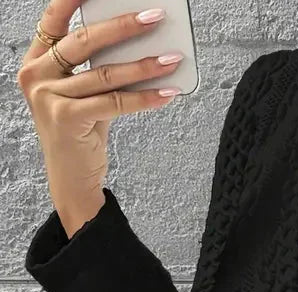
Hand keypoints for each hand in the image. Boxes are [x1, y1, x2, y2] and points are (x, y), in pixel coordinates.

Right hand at [16, 0, 181, 235]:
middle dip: (123, 26)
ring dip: (144, 65)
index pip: (53, 20)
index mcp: (35, 62)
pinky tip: (168, 92)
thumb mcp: (82, 96)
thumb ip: (97, 71)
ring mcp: (48, 97)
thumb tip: (139, 47)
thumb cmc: (80, 133)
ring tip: (173, 58)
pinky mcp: (67, 119)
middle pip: (84, 41)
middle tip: (155, 17)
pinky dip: (145, 97)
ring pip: (104, 73)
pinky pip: (115, 102)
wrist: (71, 179)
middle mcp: (36, 75)